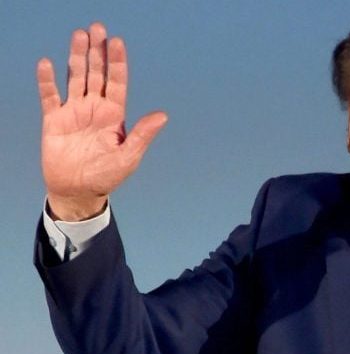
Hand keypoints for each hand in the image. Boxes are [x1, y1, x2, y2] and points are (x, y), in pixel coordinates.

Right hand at [38, 22, 166, 220]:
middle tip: (97, 27)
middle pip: (96, 74)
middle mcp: (95, 108)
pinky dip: (47, 80)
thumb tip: (162, 115)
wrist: (78, 191)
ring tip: (79, 35)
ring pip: (75, 78)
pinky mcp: (54, 120)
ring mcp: (74, 112)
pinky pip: (50, 96)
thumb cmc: (107, 175)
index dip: (117, 62)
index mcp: (114, 114)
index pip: (117, 82)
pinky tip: (48, 63)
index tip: (117, 42)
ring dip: (77, 57)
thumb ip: (142, 134)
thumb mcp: (128, 156)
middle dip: (97, 51)